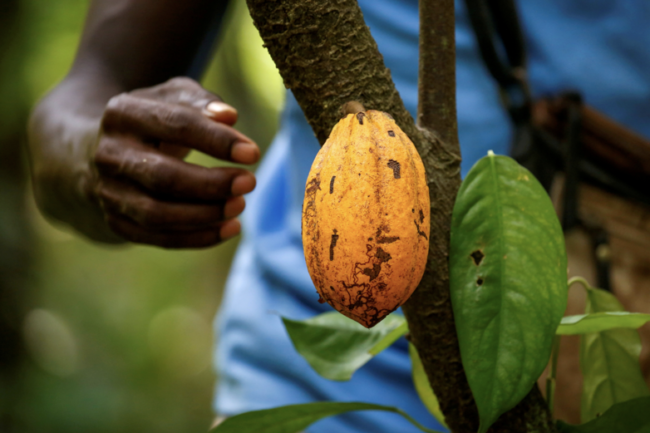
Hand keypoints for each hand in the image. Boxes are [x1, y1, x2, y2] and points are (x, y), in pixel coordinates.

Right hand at [91, 77, 258, 247]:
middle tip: (250, 182)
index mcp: (123, 114)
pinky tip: (230, 228)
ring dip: (205, 215)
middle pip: (164, 177)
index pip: (176, 126)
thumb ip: (201, 101)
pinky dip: (197, 237)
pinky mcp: (116, 222)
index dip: (217, 141)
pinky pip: (158, 237)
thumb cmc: (152, 120)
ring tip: (240, 206)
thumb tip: (229, 117)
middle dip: (212, 184)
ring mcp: (108, 192)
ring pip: (157, 214)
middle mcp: (109, 155)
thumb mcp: (172, 98)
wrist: (99, 150)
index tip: (253, 153)